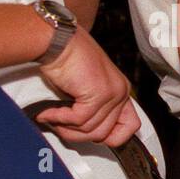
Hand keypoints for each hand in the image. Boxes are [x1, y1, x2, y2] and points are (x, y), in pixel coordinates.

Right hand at [37, 28, 139, 146]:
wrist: (57, 41)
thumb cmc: (66, 60)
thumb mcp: (83, 89)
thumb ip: (91, 109)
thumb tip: (84, 132)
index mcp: (121, 91)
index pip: (131, 127)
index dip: (111, 138)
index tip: (89, 136)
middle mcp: (121, 92)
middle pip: (106, 133)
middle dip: (78, 135)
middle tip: (60, 127)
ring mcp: (112, 93)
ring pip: (92, 129)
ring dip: (66, 128)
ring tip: (52, 118)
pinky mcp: (99, 93)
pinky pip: (79, 120)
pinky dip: (59, 119)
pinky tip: (48, 113)